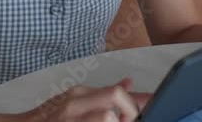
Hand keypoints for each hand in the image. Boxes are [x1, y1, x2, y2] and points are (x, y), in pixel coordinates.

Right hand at [21, 77, 152, 121]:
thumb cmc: (48, 117)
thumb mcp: (74, 99)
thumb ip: (102, 93)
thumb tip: (129, 83)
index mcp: (79, 95)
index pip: (116, 92)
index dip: (138, 102)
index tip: (153, 106)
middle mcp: (73, 107)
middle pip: (113, 102)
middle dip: (128, 113)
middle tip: (130, 121)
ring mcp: (70, 121)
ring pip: (105, 117)